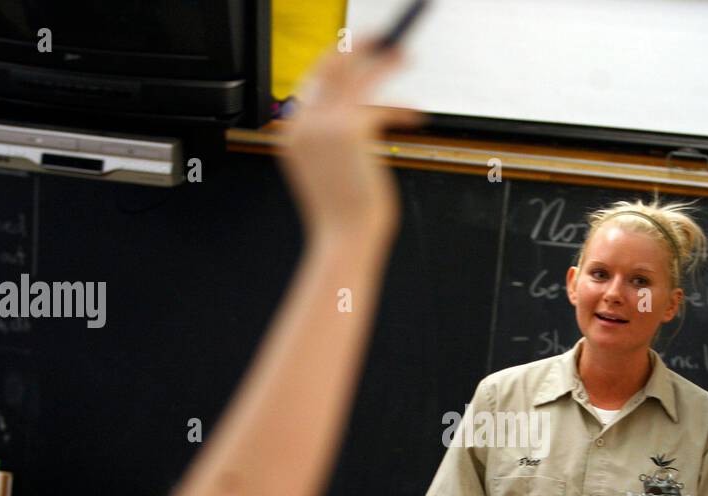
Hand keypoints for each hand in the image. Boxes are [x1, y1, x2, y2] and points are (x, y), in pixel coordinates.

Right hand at [283, 45, 423, 237]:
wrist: (344, 240)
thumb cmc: (343, 215)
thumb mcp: (329, 172)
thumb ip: (333, 142)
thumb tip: (361, 119)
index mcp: (292, 134)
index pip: (311, 84)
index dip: (337, 65)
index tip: (357, 57)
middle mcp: (302, 124)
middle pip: (329, 66)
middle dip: (357, 48)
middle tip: (383, 42)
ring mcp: (323, 125)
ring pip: (356, 74)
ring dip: (383, 61)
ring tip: (404, 56)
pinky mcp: (350, 130)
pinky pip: (380, 105)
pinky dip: (401, 108)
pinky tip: (415, 115)